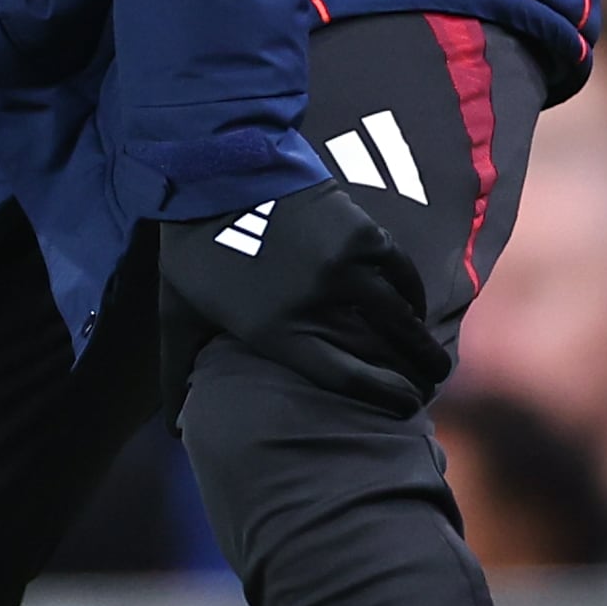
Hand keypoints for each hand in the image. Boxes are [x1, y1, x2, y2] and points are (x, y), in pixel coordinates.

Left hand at [159, 181, 449, 416]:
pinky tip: (412, 303)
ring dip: (421, 333)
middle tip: (434, 380)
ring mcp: (344, 265)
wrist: (212, 173)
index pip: (345, 378)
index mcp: (276, 330)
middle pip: (390, 346)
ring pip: (402, 310)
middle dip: (420, 368)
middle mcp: (318, 302)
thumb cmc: (193, 249)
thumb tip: (172, 432)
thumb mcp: (178, 314)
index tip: (405, 406)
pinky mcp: (360, 231)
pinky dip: (411, 290)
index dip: (383, 396)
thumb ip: (179, 373)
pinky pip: (400, 269)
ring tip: (429, 348)